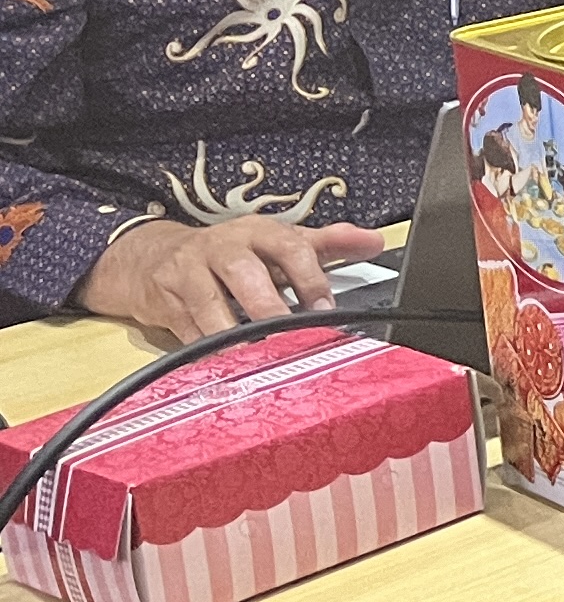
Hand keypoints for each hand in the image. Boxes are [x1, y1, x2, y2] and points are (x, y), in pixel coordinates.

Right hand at [80, 216, 391, 341]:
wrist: (151, 257)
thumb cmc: (230, 252)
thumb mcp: (277, 240)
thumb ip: (327, 243)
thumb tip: (373, 242)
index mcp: (256, 232)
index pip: (289, 247)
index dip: (309, 278)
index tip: (325, 309)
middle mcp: (220, 249)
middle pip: (245, 274)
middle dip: (268, 307)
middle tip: (288, 335)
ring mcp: (187, 275)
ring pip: (211, 306)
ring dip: (234, 335)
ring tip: (256, 358)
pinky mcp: (165, 305)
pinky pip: (188, 332)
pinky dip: (207, 353)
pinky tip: (226, 369)